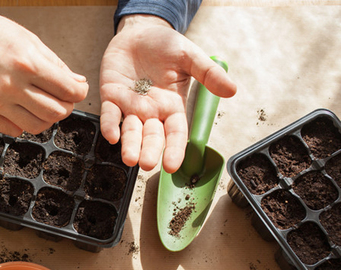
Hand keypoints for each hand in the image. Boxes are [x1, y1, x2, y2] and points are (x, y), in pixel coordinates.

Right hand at [0, 0, 88, 135]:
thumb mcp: (28, 39)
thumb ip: (55, 64)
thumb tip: (76, 83)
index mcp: (27, 64)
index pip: (69, 91)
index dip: (79, 92)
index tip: (77, 90)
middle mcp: (11, 86)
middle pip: (56, 113)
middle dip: (65, 107)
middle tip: (62, 99)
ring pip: (37, 126)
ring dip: (46, 118)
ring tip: (42, 105)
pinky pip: (14, 130)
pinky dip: (23, 123)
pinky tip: (21, 109)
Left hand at [99, 15, 236, 172]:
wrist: (140, 31)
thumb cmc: (166, 45)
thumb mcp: (190, 57)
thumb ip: (208, 74)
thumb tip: (231, 90)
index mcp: (172, 106)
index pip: (175, 133)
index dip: (174, 149)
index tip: (173, 166)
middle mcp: (151, 111)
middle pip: (151, 136)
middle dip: (149, 151)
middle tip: (147, 165)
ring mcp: (130, 105)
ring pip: (130, 131)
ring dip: (129, 145)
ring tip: (130, 159)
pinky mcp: (111, 96)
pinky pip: (110, 114)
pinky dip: (109, 125)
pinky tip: (111, 136)